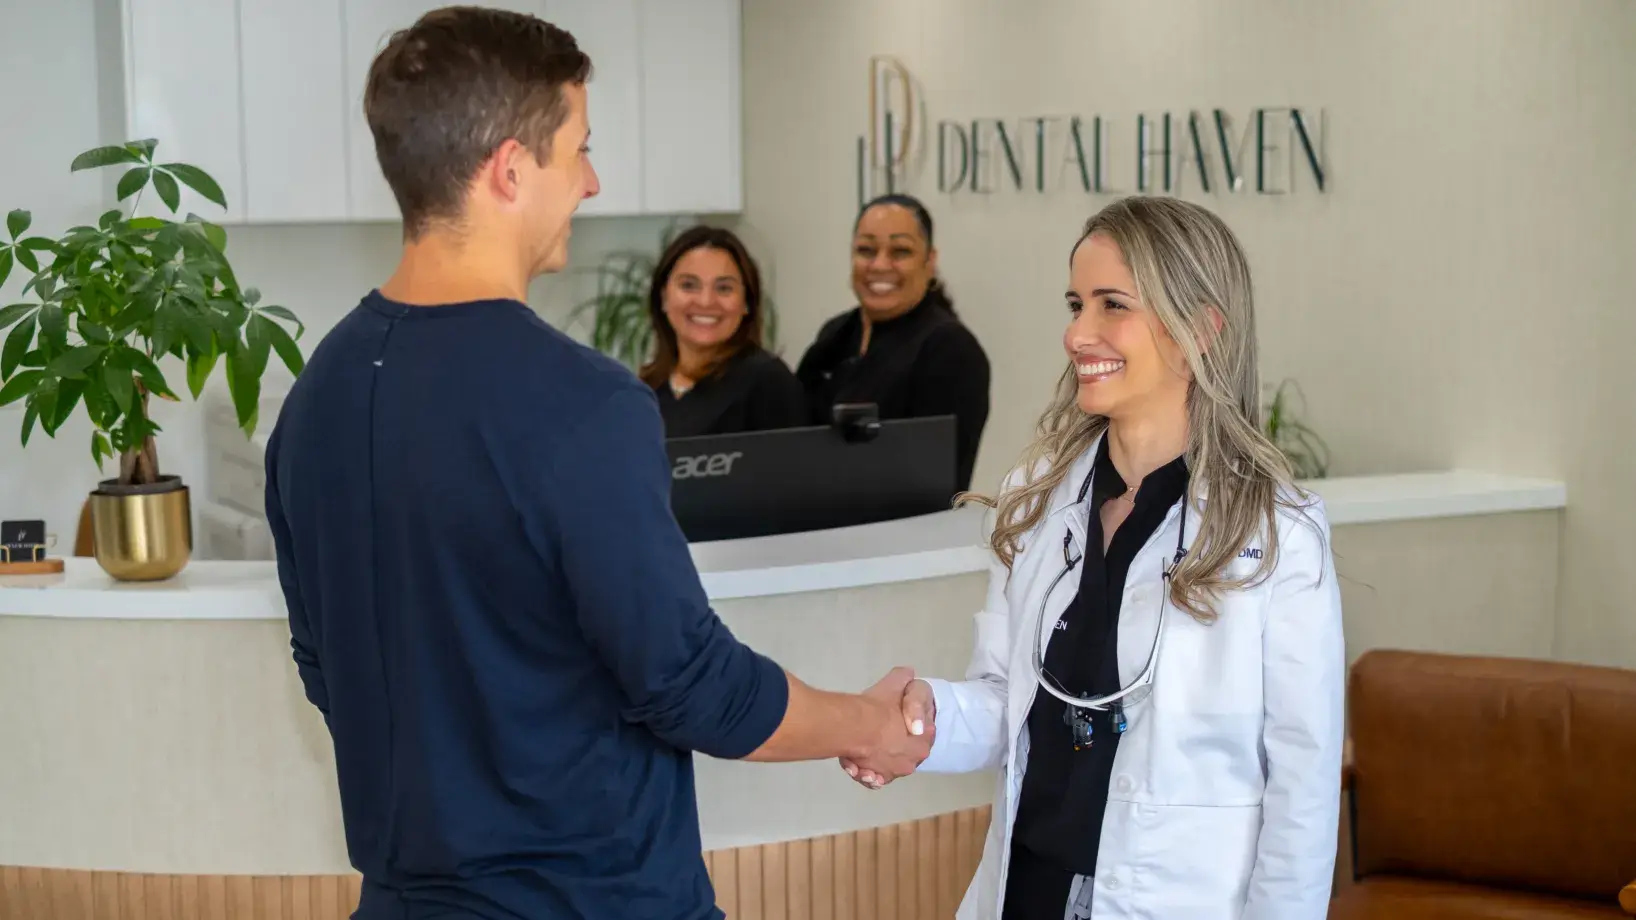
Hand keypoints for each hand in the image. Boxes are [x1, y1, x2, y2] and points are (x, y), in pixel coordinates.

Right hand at [840, 667, 936, 788]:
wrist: (854, 726)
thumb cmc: (878, 706)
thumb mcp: (896, 681)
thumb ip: (904, 678)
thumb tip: (908, 677)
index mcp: (923, 740)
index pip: (921, 735)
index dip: (906, 725)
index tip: (891, 718)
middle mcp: (912, 761)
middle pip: (901, 752)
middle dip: (889, 746)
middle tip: (873, 734)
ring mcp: (894, 772)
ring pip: (884, 766)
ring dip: (875, 761)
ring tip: (860, 750)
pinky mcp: (875, 780)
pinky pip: (872, 777)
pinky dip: (865, 773)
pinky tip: (855, 764)